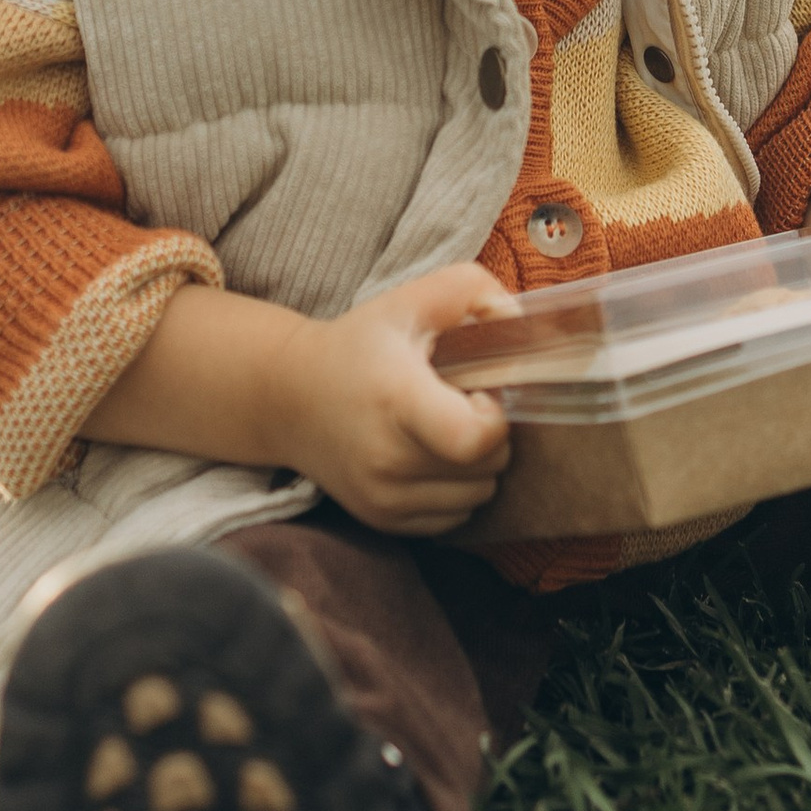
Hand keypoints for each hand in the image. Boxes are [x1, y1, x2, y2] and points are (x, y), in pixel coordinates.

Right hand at [279, 261, 517, 533]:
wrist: (289, 398)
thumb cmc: (360, 345)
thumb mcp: (413, 298)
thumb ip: (475, 290)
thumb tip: (521, 323)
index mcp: (398, 398)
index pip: (473, 439)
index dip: (497, 417)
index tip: (482, 392)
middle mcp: (388, 458)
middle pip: (488, 467)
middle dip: (493, 436)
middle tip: (464, 405)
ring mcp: (383, 497)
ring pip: (479, 497)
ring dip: (478, 466)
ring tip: (448, 429)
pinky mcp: (382, 520)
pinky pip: (455, 519)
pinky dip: (456, 491)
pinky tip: (432, 456)